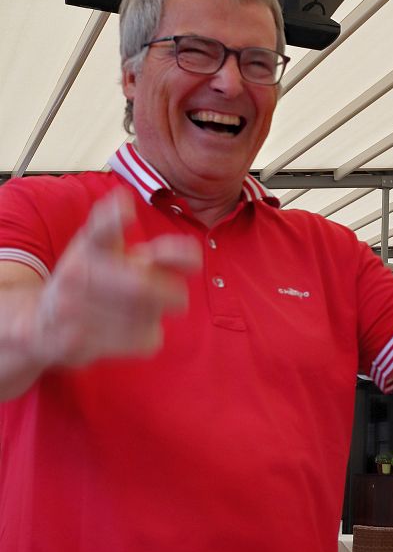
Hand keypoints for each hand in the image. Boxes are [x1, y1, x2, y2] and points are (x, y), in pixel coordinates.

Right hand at [30, 188, 201, 366]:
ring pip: (144, 316)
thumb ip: (158, 253)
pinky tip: (134, 332)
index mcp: (91, 246)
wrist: (40, 322)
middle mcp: (78, 273)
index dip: (114, 219)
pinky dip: (148, 337)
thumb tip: (194, 255)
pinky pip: (137, 341)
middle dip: (170, 293)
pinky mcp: (77, 341)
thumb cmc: (92, 282)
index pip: (102, 229)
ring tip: (147, 312)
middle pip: (140, 286)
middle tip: (179, 297)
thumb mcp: (115, 257)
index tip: (126, 210)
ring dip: (156, 315)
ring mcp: (74, 308)